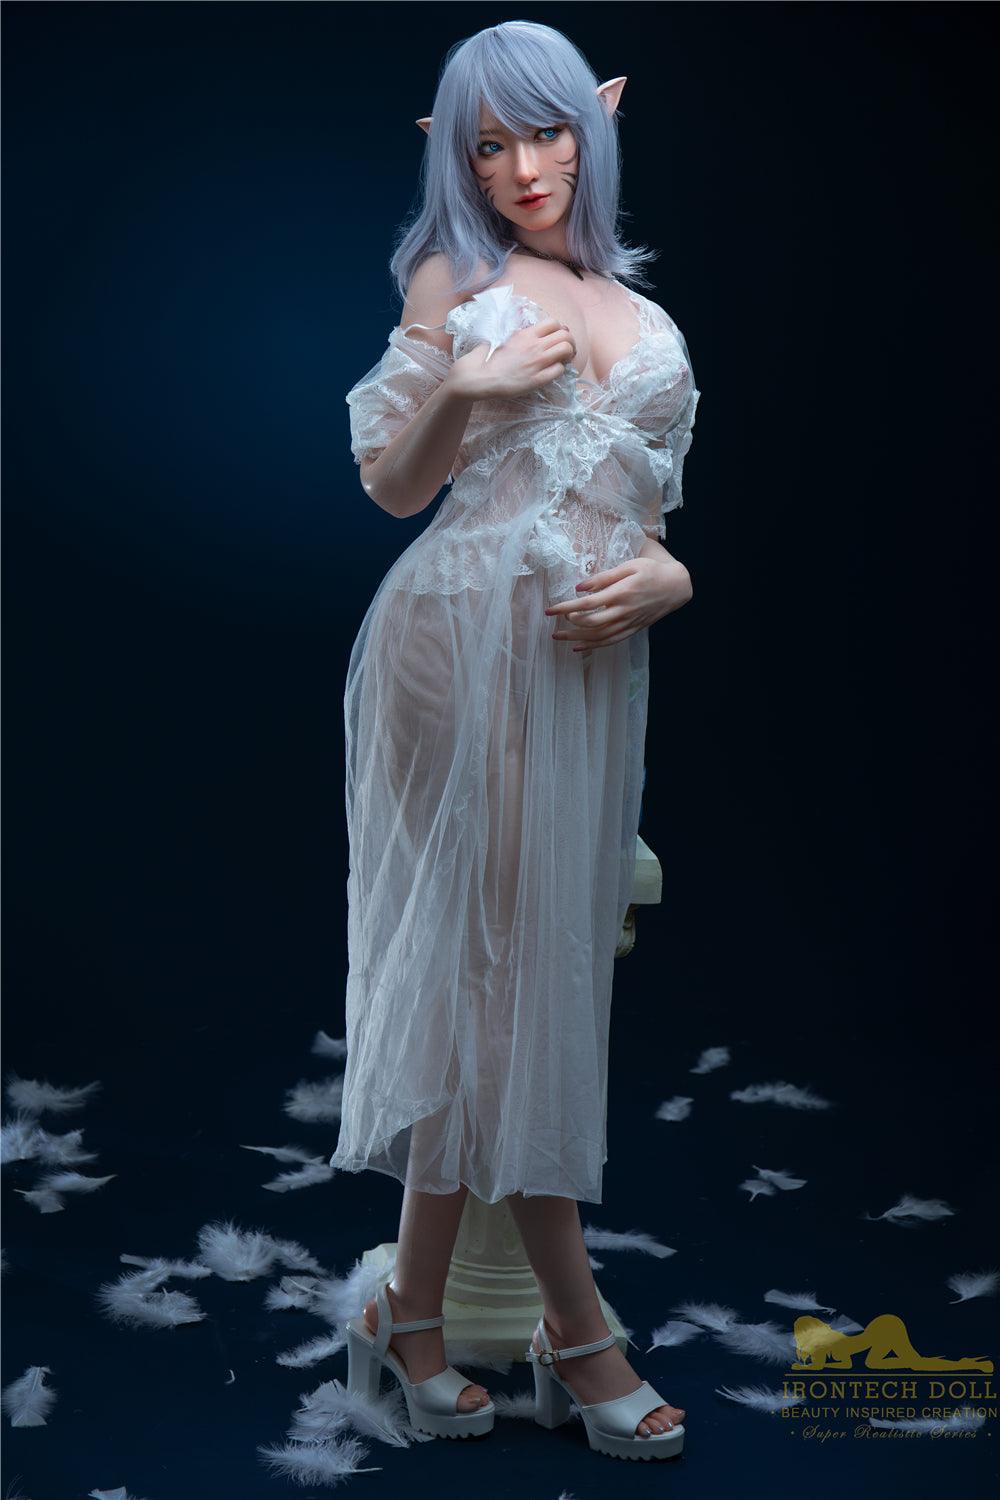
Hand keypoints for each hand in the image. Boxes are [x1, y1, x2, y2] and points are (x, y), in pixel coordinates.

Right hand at [446, 318, 575, 401]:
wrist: (479, 379)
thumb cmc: (487, 361)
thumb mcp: (502, 339)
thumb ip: (516, 335)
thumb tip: (522, 333)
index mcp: (525, 334)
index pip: (554, 322)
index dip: (560, 329)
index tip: (557, 337)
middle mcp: (534, 345)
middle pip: (565, 335)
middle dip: (570, 342)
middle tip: (566, 351)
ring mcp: (537, 362)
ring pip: (566, 350)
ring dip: (569, 355)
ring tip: (564, 361)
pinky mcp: (537, 379)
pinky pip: (560, 370)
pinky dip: (560, 370)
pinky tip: (553, 373)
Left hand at [544, 556, 692, 649]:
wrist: (676, 587)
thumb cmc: (651, 571)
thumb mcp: (629, 566)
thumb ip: (604, 577)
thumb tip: (580, 587)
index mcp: (621, 593)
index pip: (587, 604)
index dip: (566, 608)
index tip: (551, 609)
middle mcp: (623, 611)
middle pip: (590, 623)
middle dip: (568, 625)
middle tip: (554, 622)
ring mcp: (628, 623)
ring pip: (598, 637)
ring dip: (576, 639)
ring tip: (559, 637)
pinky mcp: (632, 629)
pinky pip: (610, 642)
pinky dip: (593, 646)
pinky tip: (579, 647)